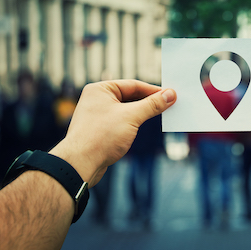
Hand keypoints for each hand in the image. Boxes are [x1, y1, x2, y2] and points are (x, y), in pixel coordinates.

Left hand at [50, 80, 175, 186]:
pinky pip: (122, 121)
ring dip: (143, 112)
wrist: (80, 164)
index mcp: (100, 89)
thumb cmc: (101, 136)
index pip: (133, 85)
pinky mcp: (100, 130)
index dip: (153, 90)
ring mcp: (98, 115)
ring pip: (126, 110)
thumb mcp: (132, 116)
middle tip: (169, 104)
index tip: (170, 94)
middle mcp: (97, 99)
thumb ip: (152, 105)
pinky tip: (144, 126)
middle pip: (130, 96)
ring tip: (161, 115)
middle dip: (149, 101)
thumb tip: (170, 95)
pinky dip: (134, 123)